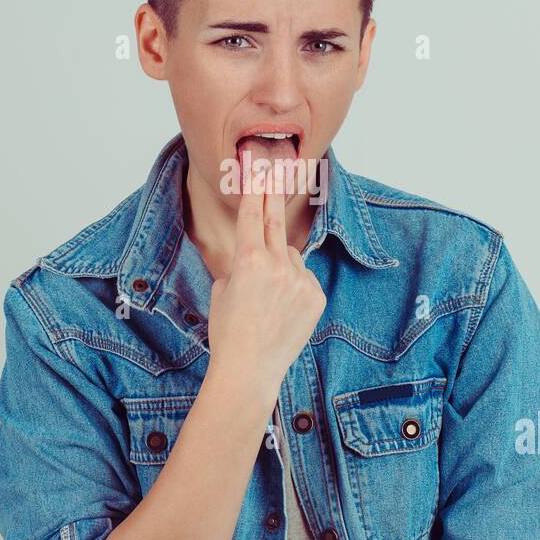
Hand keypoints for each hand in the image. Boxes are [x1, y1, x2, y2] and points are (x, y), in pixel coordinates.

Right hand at [206, 152, 326, 396]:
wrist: (250, 370)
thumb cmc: (228, 332)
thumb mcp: (222, 290)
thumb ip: (241, 265)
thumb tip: (255, 257)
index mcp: (247, 260)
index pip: (251, 216)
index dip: (254, 190)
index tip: (259, 170)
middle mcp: (277, 264)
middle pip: (275, 222)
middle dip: (272, 196)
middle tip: (275, 172)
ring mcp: (300, 280)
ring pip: (291, 257)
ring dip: (280, 265)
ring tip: (266, 299)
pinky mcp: (316, 296)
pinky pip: (304, 279)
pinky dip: (295, 286)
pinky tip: (281, 310)